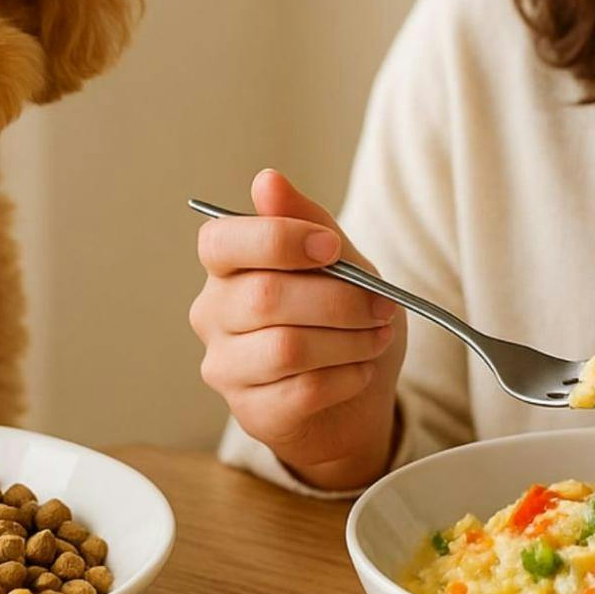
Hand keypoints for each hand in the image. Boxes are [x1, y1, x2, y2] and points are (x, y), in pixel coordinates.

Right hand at [189, 169, 405, 490]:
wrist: (352, 401)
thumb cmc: (339, 321)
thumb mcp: (339, 263)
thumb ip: (307, 221)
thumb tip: (267, 180)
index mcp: (227, 266)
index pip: (223, 241)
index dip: (278, 239)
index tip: (329, 247)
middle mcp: (213, 315)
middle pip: (265, 297)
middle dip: (338, 299)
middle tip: (381, 305)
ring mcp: (225, 367)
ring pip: (286, 348)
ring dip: (349, 341)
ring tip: (376, 336)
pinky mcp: (251, 413)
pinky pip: (303, 391)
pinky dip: (346, 377)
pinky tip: (359, 371)